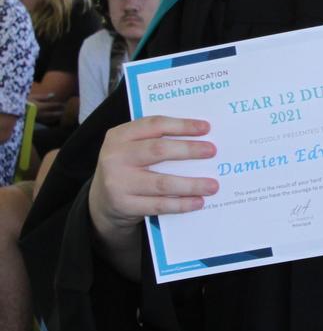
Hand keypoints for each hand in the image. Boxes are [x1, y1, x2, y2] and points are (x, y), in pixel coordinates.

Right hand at [88, 116, 219, 241]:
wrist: (102, 199)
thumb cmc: (128, 166)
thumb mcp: (133, 147)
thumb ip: (157, 139)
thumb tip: (201, 138)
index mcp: (120, 136)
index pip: (154, 125)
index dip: (182, 125)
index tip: (206, 127)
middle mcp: (115, 157)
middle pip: (158, 150)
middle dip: (189, 150)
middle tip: (212, 151)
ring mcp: (118, 183)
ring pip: (161, 183)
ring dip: (191, 184)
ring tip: (212, 185)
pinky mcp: (124, 205)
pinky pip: (158, 205)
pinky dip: (181, 204)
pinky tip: (198, 201)